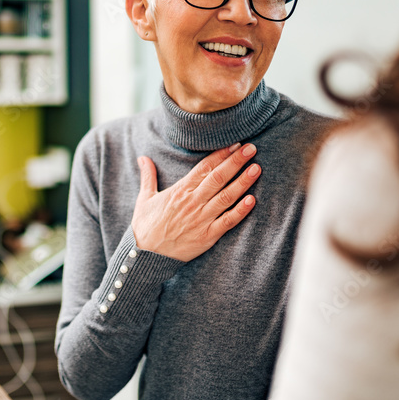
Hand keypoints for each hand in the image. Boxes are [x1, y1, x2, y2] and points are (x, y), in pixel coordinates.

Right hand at [132, 143, 260, 261]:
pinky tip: (252, 200)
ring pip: (226, 197)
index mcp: (180, 190)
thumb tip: (142, 158)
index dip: (220, 155)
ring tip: (256, 169)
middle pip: (218, 178)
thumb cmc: (145, 226)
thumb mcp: (144, 198)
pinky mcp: (207, 236)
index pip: (204, 168)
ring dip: (242, 182)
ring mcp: (201, 219)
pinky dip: (240, 211)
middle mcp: (192, 202)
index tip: (234, 144)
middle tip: (251, 148)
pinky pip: (227, 221)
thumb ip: (148, 176)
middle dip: (236, 161)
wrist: (145, 255)